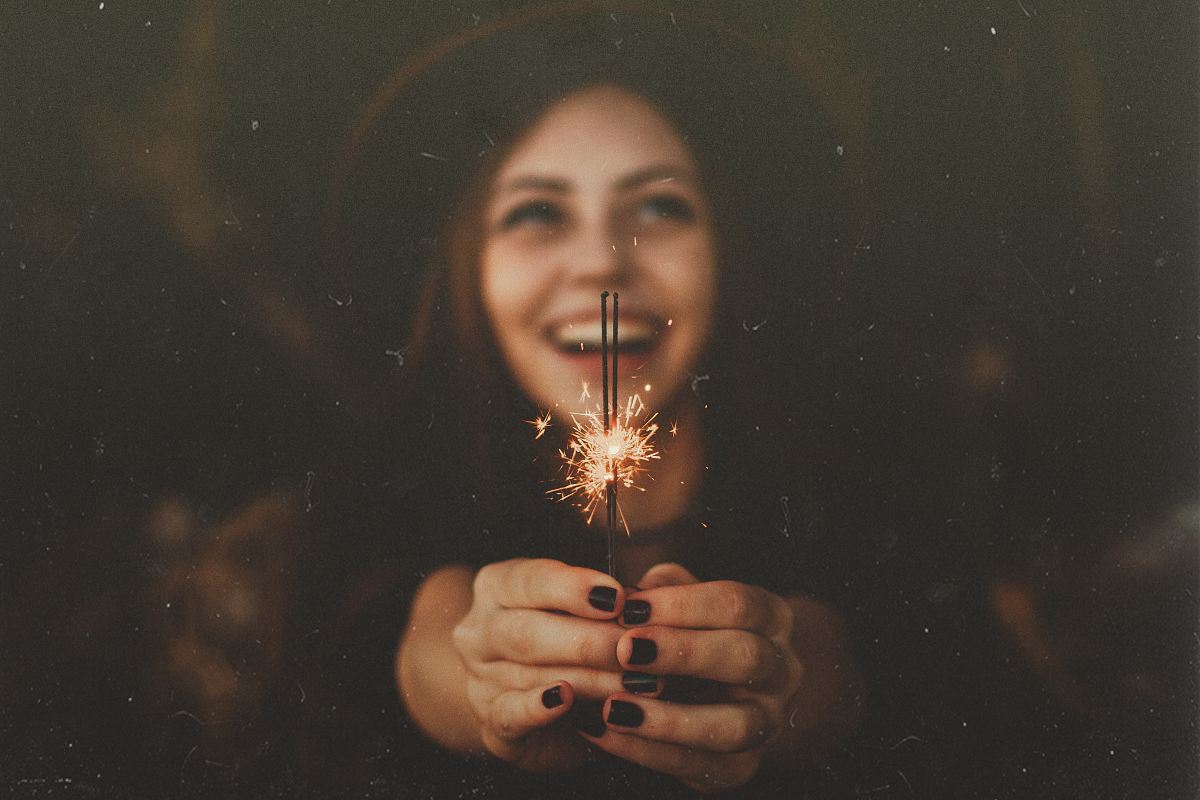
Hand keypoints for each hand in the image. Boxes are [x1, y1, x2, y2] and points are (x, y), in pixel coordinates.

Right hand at [450, 558, 629, 771]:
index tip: (617, 597)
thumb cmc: (569, 643)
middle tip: (635, 648)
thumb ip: (609, 601)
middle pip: (528, 631)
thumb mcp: (584, 610)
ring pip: (529, 674)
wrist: (536, 707)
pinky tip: (565, 700)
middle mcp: (479, 629)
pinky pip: (509, 714)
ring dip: (588, 678)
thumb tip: (648, 597)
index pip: (530, 580)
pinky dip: (537, 707)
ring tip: (632, 682)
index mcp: (498, 587)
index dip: (574, 588)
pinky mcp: (490, 724)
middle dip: (589, 640)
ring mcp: (478, 679)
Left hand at [575, 563, 804, 791]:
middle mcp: (781, 670)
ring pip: (733, 725)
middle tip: (625, 650)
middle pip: (743, 658)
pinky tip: (605, 732)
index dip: (683, 605)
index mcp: (771, 618)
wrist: (734, 691)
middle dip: (682, 653)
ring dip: (669, 718)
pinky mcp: (742, 767)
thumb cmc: (697, 631)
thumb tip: (624, 596)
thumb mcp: (686, 599)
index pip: (736, 605)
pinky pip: (701, 766)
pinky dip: (649, 751)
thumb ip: (661, 590)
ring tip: (614, 707)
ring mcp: (768, 722)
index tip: (629, 607)